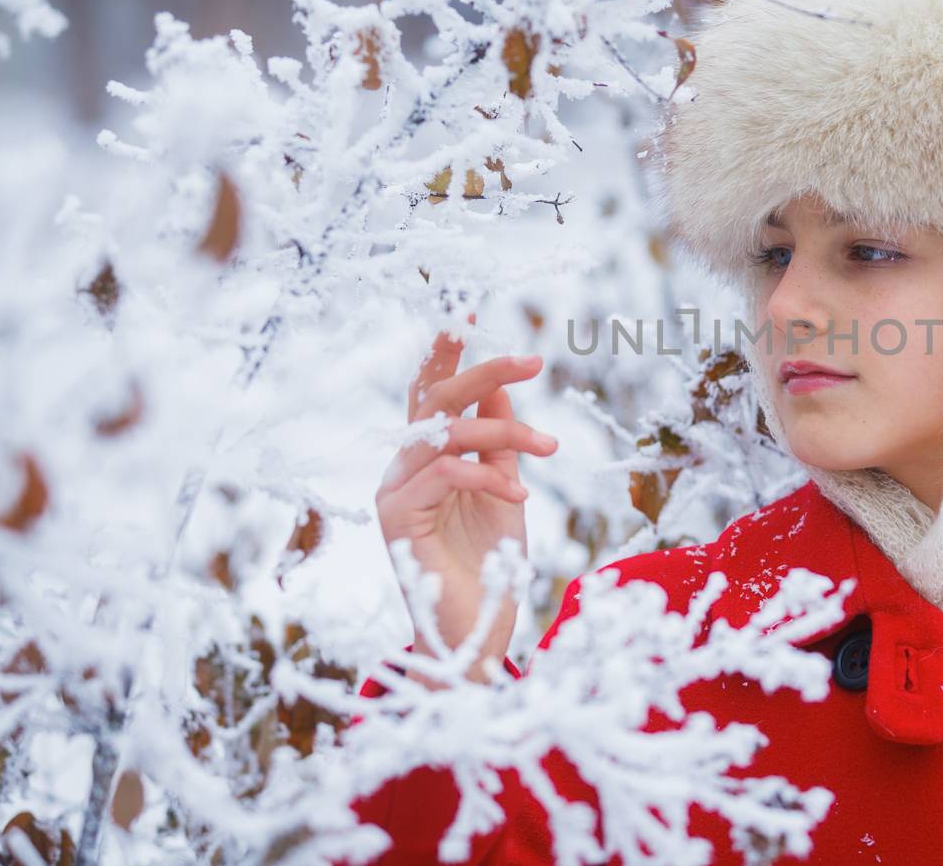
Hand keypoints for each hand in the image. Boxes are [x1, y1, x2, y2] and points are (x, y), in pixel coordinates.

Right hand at [375, 313, 557, 685]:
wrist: (476, 632)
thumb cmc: (489, 564)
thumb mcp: (503, 488)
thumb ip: (498, 441)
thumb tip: (500, 388)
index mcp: (425, 457)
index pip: (431, 393)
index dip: (446, 351)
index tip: (469, 309)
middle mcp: (400, 468)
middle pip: (434, 401)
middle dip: (481, 371)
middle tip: (531, 359)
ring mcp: (393, 492)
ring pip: (444, 434)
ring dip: (503, 433)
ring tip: (548, 448)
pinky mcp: (398, 520)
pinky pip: (444, 474)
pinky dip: (488, 476)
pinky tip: (521, 493)